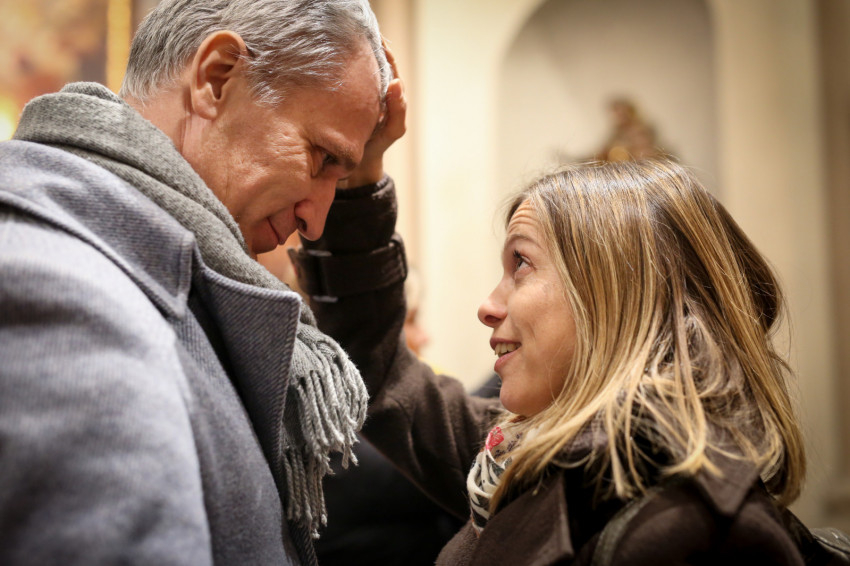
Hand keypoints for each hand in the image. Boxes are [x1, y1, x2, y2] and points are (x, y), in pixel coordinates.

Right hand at [339, 39, 406, 187]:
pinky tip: (327, 61)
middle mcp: (374, 90)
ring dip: (351, 55)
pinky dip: (338, 68)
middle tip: (353, 34)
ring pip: (357, 68)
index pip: (389, 64)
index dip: (383, 49)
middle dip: (366, 46)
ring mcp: (358, 94)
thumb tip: (396, 82)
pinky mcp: (343, 100)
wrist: (354, 166)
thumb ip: (398, 111)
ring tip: (340, 42)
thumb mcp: (392, 131)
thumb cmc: (375, 147)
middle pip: (372, 61)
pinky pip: (343, 79)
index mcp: (389, 94)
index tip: (373, 38)